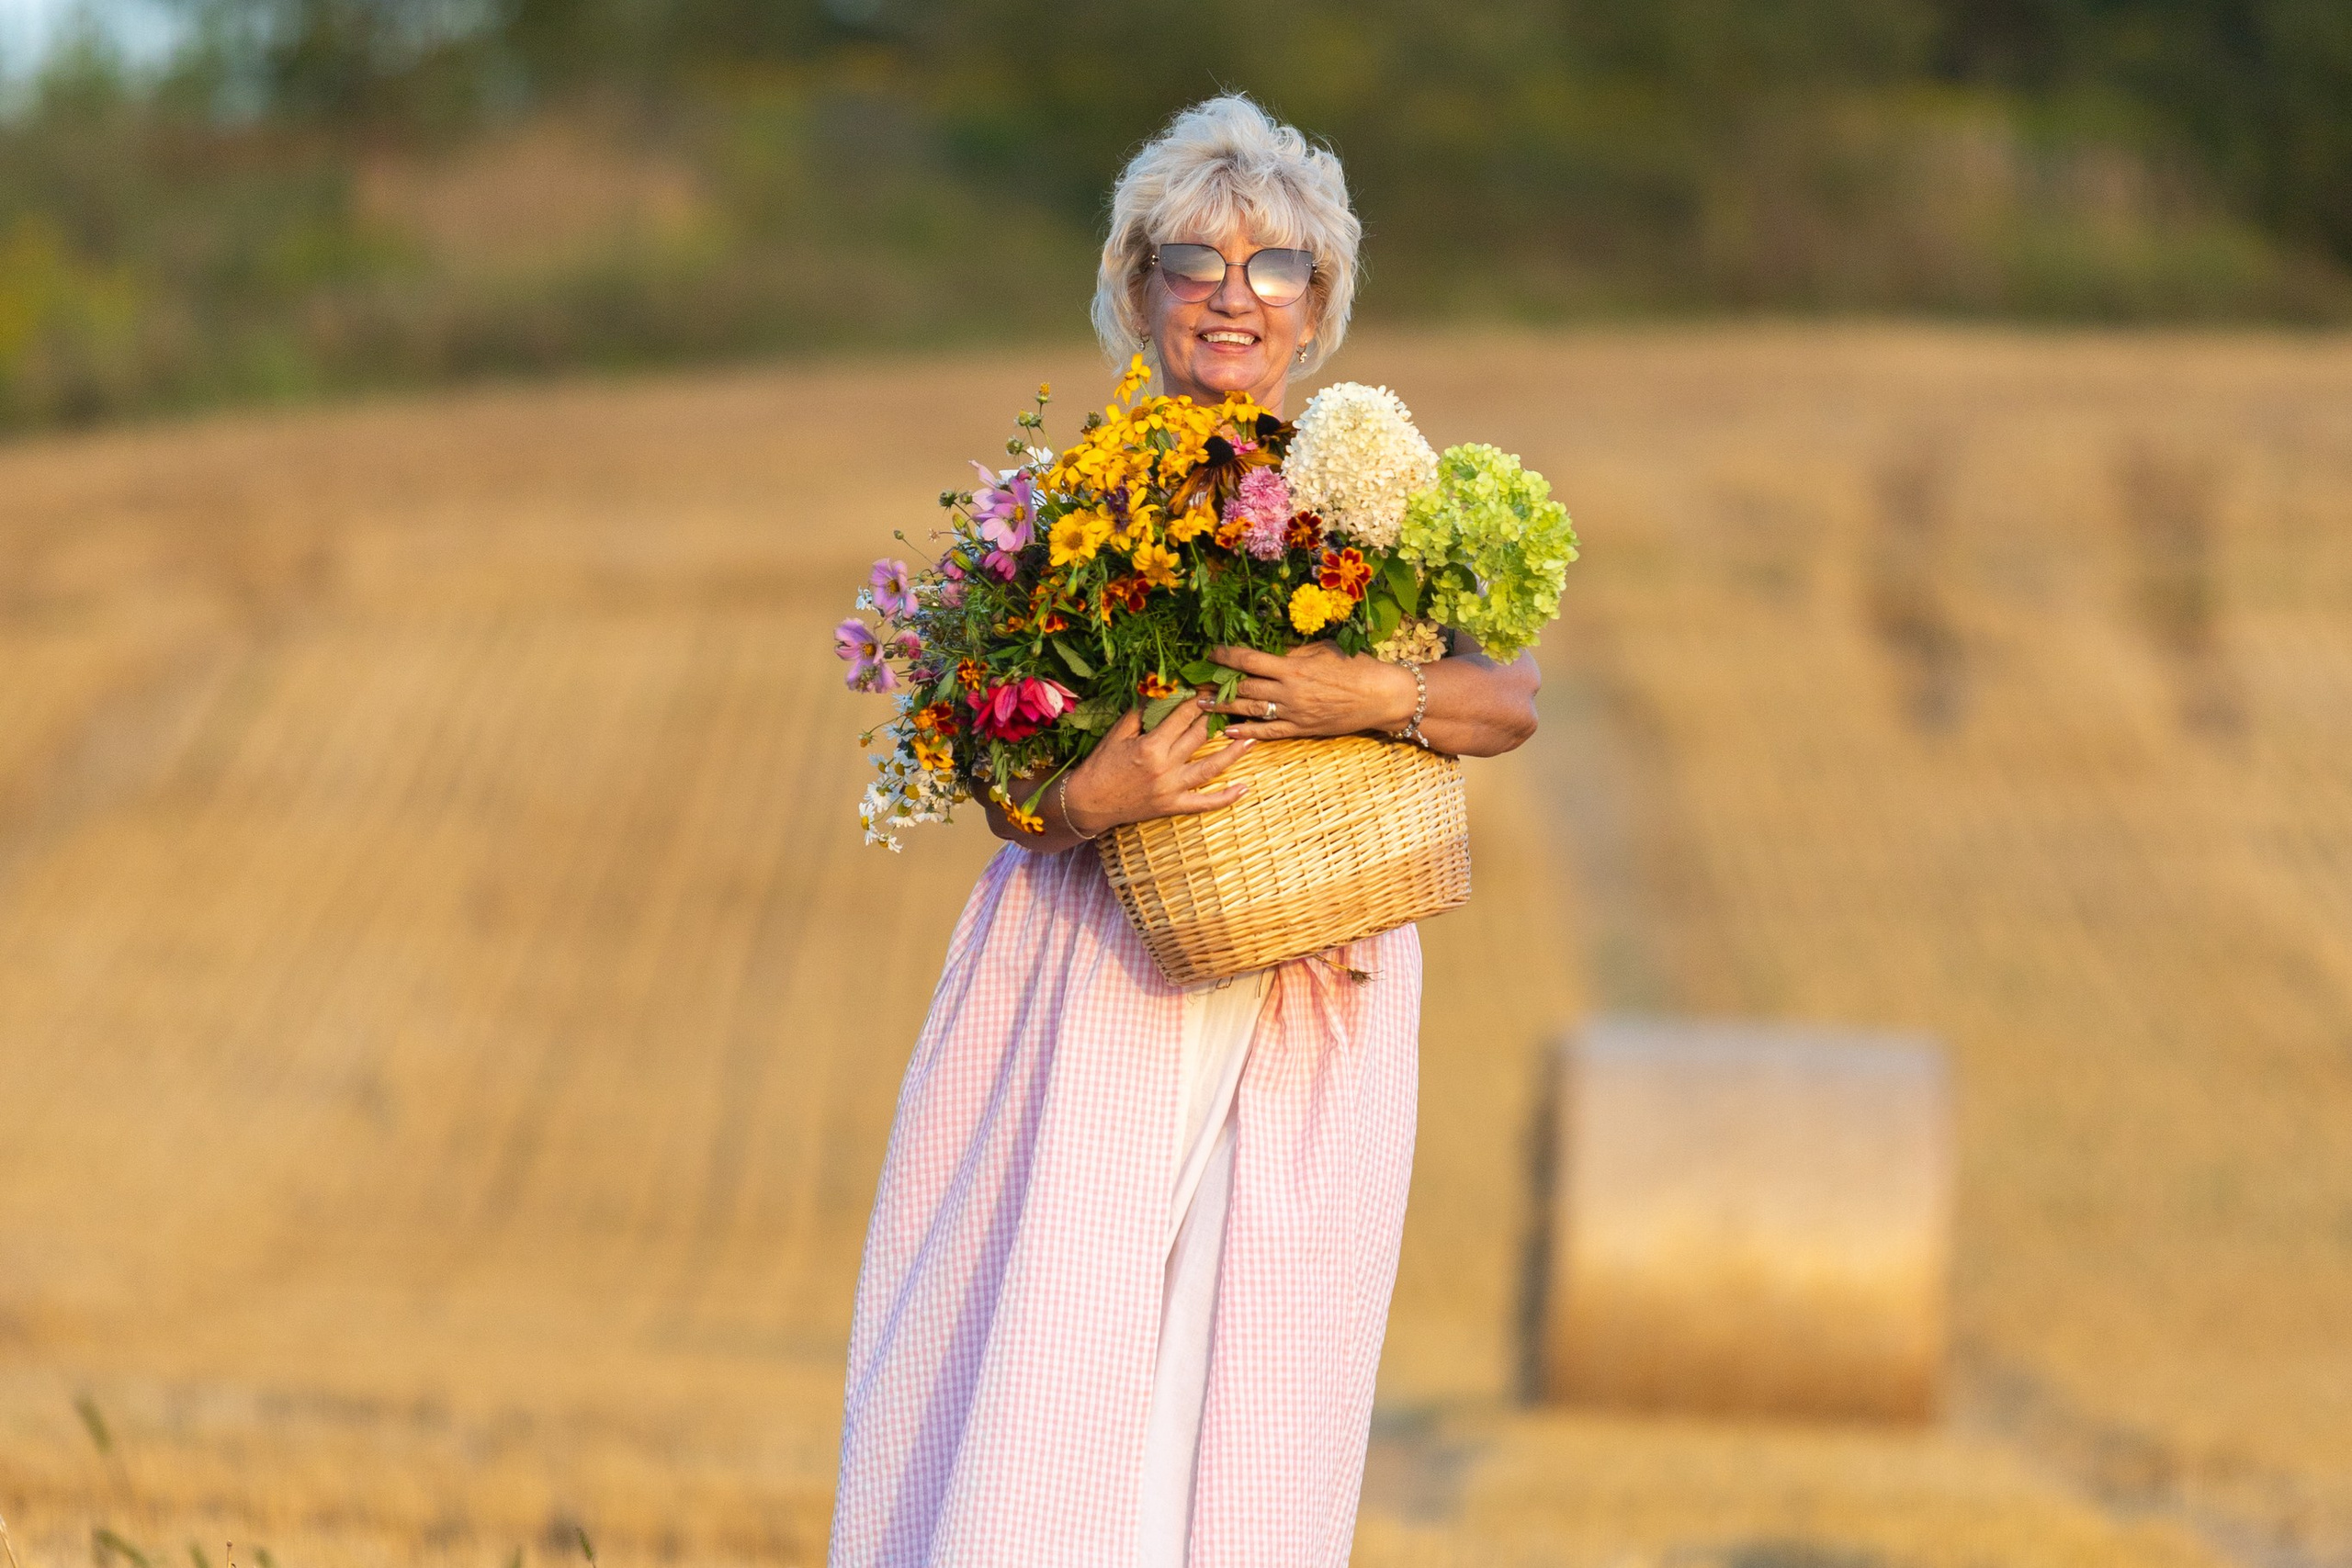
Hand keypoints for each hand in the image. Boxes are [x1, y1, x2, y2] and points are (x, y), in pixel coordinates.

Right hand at [1061, 698, 1254, 832]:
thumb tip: (1162, 692)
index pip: (1182, 716)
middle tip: (1235, 705)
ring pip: (1210, 768)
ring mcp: (1171, 789)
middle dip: (1218, 718)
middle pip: (1200, 737)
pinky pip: (1204, 804)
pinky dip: (1225, 798)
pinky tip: (1244, 788)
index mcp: (1150, 745)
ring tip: (1253, 738)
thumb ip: (1141, 713)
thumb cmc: (1101, 765)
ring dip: (1234, 753)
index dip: (1199, 699)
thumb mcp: (1117, 733)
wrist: (1087, 803)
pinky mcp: (1173, 807)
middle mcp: (1164, 767)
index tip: (1211, 688)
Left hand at [1206, 642, 1418, 739]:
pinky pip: (1268, 732)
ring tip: (1202, 705)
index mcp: (1293, 667)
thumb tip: (1271, 654)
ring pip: (1250, 710)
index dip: (1226, 656)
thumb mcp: (1323, 649)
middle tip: (1196, 682)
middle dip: (1217, 684)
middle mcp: (1289, 691)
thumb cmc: (1356, 666)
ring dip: (1223, 707)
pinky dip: (1246, 732)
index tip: (1211, 653)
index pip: (1250, 660)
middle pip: (1243, 687)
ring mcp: (1294, 713)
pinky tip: (1228, 732)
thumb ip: (1294, 653)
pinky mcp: (1301, 729)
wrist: (1381, 696)